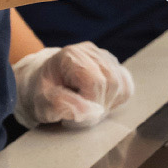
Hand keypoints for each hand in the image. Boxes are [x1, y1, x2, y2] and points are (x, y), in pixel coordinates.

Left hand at [10, 42, 133, 128]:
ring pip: (121, 84)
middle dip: (100, 105)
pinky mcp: (114, 66)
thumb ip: (61, 106)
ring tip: (89, 108)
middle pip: (111, 82)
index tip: (77, 116)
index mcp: (71, 56)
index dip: (91, 103)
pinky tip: (99, 102)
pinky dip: (116, 99)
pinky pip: (126, 85)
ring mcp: (104, 57)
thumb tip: (86, 112)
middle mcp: (91, 52)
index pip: (95, 81)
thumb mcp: (41, 102)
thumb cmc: (42, 93)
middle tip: (82, 116)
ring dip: (108, 103)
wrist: (44, 82)